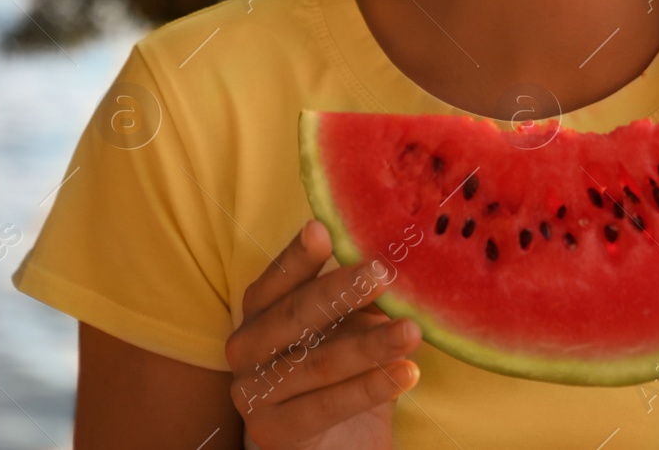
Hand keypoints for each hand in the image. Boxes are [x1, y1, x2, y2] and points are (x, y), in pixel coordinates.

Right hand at [224, 220, 421, 449]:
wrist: (341, 444)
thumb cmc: (347, 370)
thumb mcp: (354, 326)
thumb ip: (362, 298)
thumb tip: (401, 261)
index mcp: (261, 311)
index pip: (276, 280)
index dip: (298, 257)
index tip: (323, 230)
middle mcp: (246, 348)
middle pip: (294, 315)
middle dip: (341, 293)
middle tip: (383, 274)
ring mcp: (251, 392)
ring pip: (317, 363)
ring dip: (370, 346)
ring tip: (412, 331)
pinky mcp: (271, 431)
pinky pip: (325, 406)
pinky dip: (370, 388)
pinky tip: (407, 373)